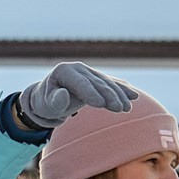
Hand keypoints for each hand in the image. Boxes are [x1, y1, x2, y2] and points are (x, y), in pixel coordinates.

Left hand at [14, 63, 134, 130]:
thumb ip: (54, 100)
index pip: (79, 83)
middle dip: (109, 96)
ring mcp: (89, 72)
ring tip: (127, 108)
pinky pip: (111, 84)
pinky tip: (133, 96)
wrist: (49, 98)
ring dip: (119, 95)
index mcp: (64, 71)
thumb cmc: (45, 103)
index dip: (90, 93)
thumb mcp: (45, 104)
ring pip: (107, 83)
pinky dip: (122, 90)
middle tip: (119, 109)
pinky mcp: (96, 79)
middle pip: (97, 83)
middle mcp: (79, 68)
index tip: (100, 104)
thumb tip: (63, 95)